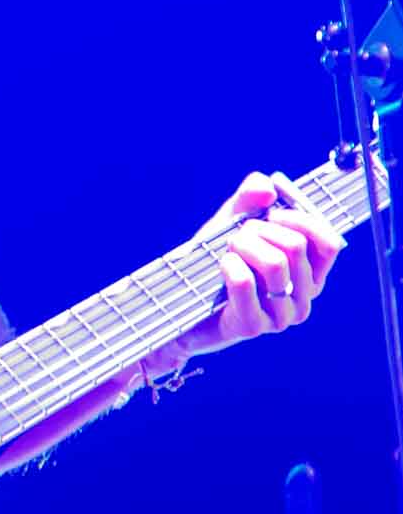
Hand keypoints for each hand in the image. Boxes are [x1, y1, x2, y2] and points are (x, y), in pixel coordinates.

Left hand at [159, 171, 345, 366]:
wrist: (184, 301)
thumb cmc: (217, 260)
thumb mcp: (234, 223)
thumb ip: (250, 198)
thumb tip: (265, 188)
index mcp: (311, 273)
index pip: (330, 243)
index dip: (301, 219)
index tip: (272, 214)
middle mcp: (304, 297)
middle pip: (295, 247)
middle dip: (260, 229)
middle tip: (240, 235)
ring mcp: (281, 316)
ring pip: (274, 263)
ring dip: (243, 245)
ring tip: (229, 249)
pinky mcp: (253, 326)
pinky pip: (244, 282)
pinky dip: (229, 264)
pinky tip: (222, 264)